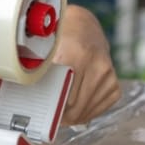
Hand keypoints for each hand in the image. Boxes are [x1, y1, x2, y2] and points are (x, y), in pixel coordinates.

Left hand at [49, 5, 121, 125]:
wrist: (82, 27)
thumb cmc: (61, 39)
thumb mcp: (47, 50)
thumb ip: (40, 72)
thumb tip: (29, 98)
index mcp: (78, 55)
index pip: (65, 97)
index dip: (53, 109)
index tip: (45, 114)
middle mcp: (97, 65)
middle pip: (77, 107)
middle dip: (63, 115)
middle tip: (51, 117)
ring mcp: (108, 75)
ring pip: (88, 111)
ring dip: (74, 115)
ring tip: (63, 112)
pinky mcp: (114, 83)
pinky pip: (100, 109)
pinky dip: (87, 111)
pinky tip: (77, 106)